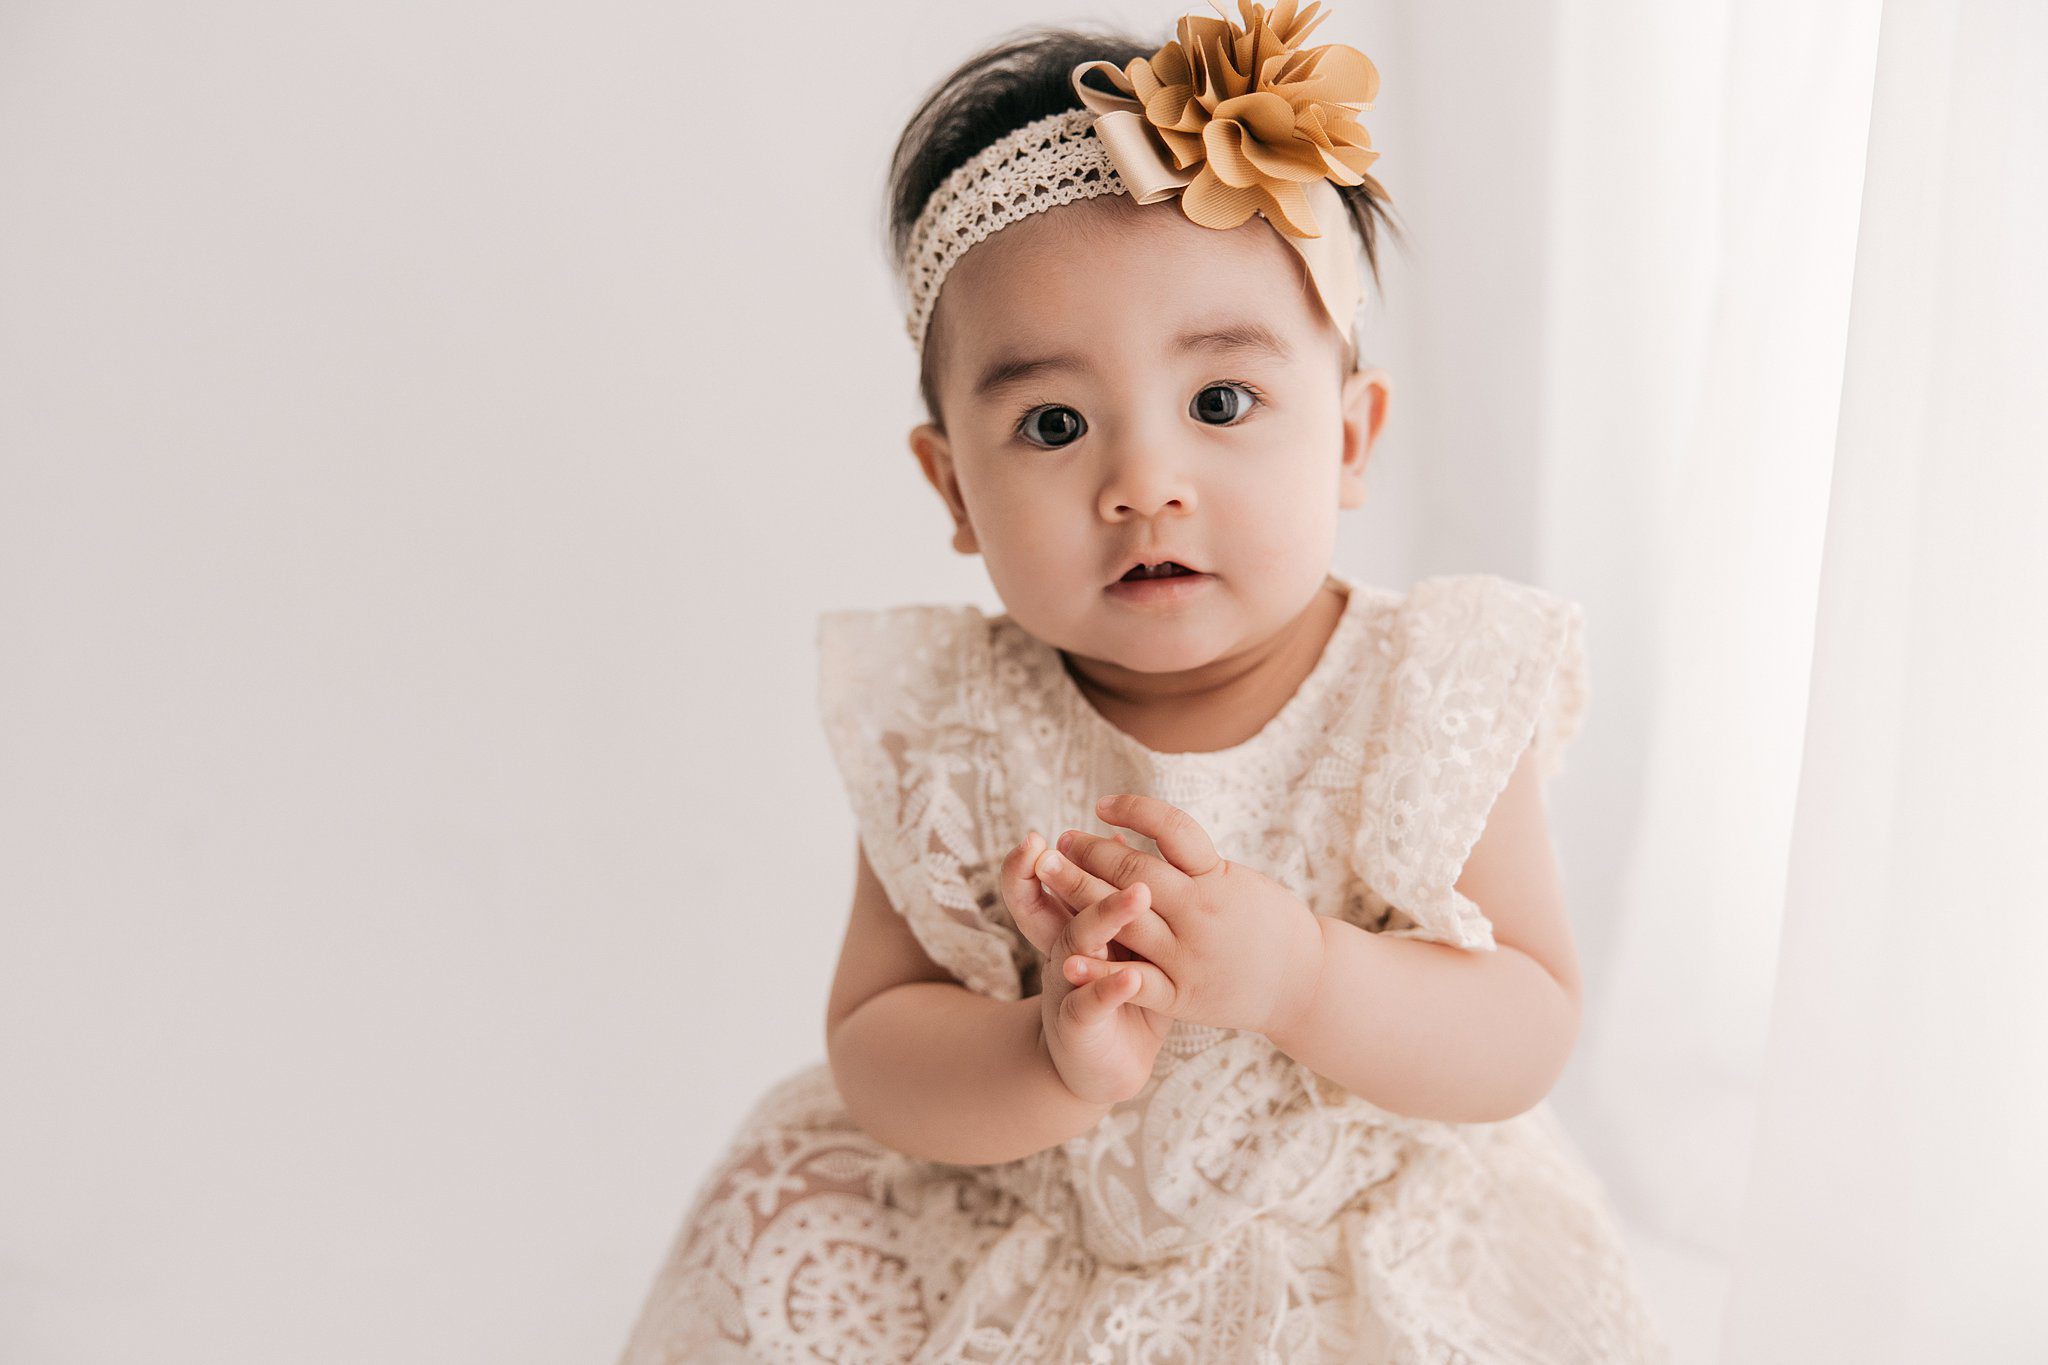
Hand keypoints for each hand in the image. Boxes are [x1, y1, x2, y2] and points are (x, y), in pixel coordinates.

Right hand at [1000, 830, 1172, 1105]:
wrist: (1103, 1068)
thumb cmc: (1117, 995)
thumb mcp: (1117, 940)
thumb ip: (1115, 893)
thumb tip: (1119, 836)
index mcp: (1071, 930)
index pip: (1038, 890)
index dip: (1028, 866)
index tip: (1035, 838)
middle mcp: (1063, 955)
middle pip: (1047, 910)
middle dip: (1052, 877)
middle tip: (1060, 844)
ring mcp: (1069, 989)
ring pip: (1076, 948)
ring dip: (1102, 919)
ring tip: (1136, 896)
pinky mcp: (1082, 1026)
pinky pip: (1091, 1003)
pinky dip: (1108, 989)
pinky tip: (1131, 975)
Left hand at [1050, 794, 1325, 1037]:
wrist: (1304, 984)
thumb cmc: (1268, 923)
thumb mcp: (1238, 878)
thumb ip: (1193, 860)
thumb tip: (1145, 823)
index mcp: (1217, 877)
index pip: (1170, 829)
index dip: (1132, 811)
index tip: (1099, 804)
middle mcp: (1201, 912)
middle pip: (1132, 873)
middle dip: (1088, 853)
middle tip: (1058, 842)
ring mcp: (1190, 955)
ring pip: (1123, 920)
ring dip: (1079, 893)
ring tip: (1049, 874)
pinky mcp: (1183, 995)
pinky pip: (1135, 981)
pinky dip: (1100, 970)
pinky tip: (1067, 957)